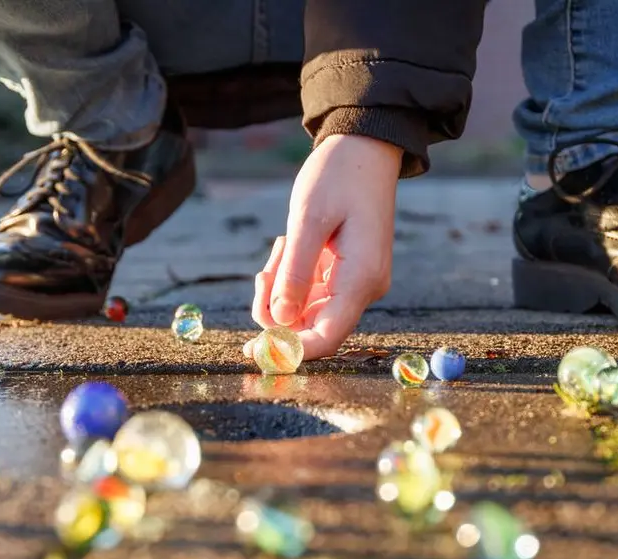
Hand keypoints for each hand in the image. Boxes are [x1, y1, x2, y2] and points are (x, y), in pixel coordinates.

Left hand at [251, 134, 400, 359]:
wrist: (365, 149)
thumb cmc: (339, 176)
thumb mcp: (308, 220)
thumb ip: (294, 273)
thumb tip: (279, 321)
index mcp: (361, 279)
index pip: (326, 337)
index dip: (289, 350)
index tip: (253, 348)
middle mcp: (364, 288)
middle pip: (312, 327)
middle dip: (276, 310)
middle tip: (263, 272)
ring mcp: (357, 283)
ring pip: (307, 311)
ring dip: (281, 289)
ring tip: (280, 247)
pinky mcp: (347, 274)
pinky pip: (311, 293)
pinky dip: (290, 278)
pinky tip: (288, 247)